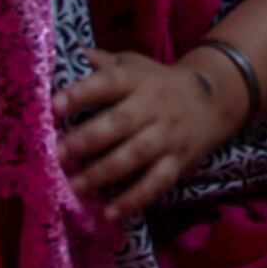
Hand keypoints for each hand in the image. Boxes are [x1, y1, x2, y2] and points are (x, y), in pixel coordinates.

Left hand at [54, 48, 243, 224]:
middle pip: (120, 122)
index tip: (54, 106)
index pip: (107, 83)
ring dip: (104, 172)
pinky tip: (109, 214)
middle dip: (88, 139)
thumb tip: (70, 53)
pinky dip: (134, 200)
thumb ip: (103, 64)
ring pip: (136, 155)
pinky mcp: (177, 162)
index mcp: (136, 80)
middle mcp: (152, 107)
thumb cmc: (158, 83)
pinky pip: (156, 183)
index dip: (81, 93)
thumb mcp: (134, 65)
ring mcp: (167, 136)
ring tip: (75, 188)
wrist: (212, 99)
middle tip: (57, 155)